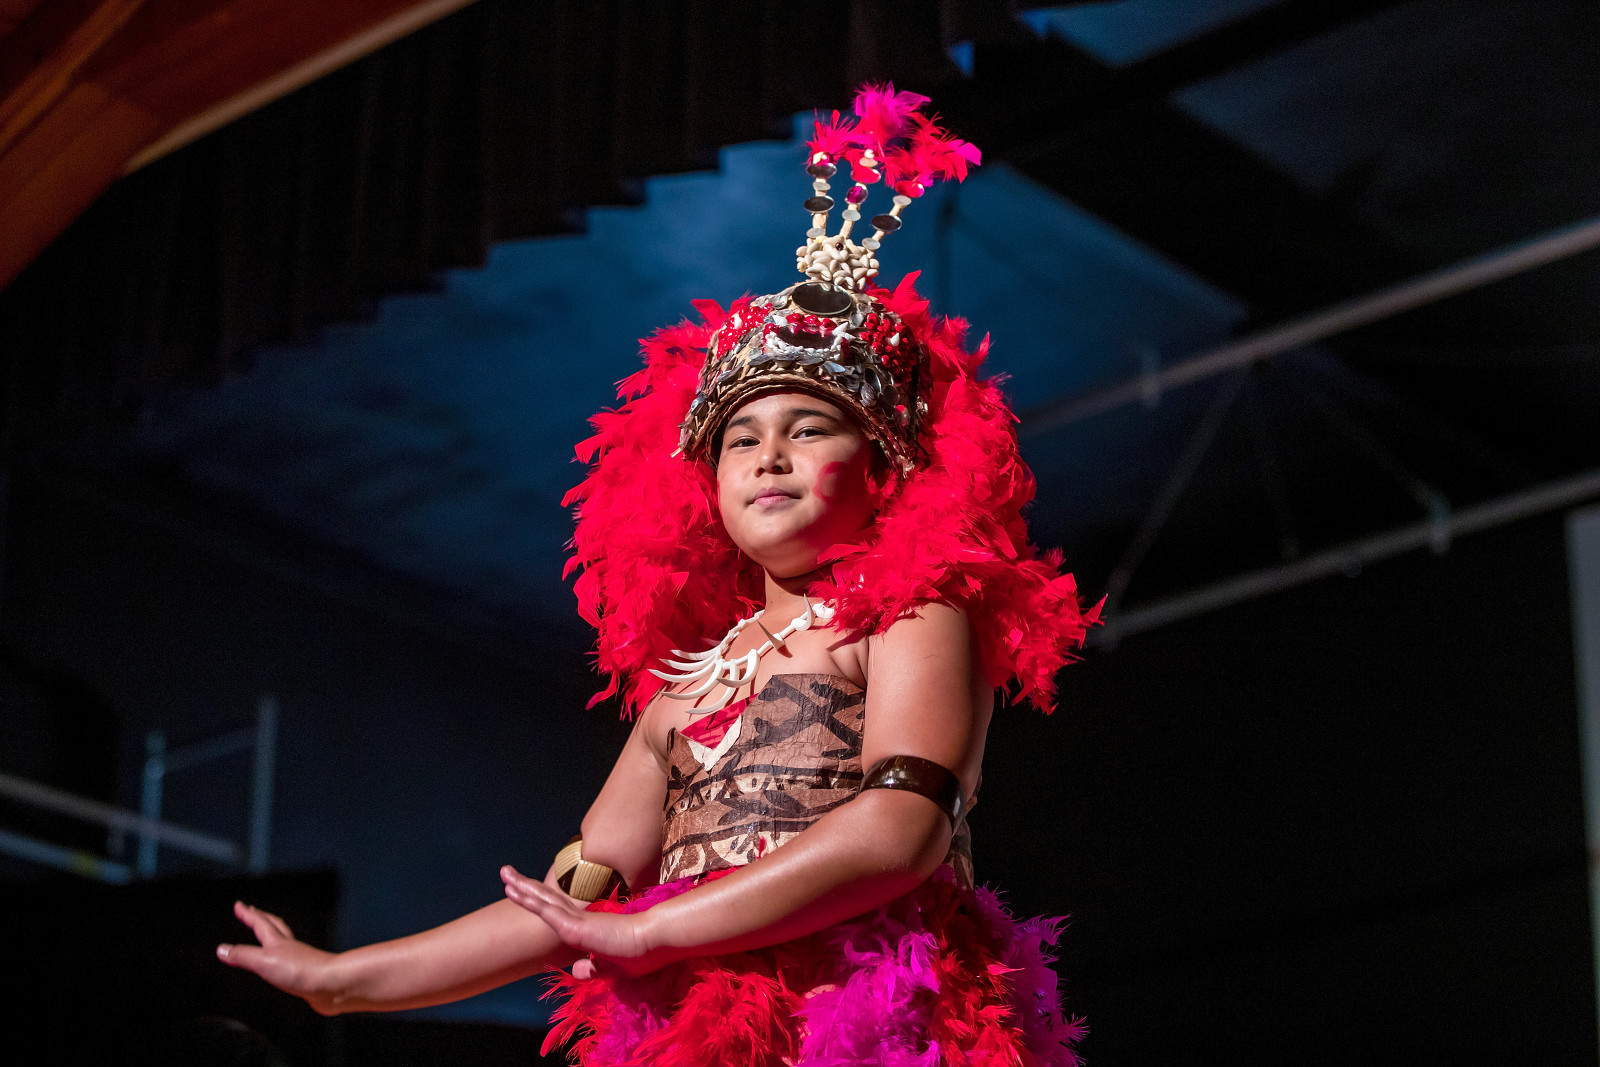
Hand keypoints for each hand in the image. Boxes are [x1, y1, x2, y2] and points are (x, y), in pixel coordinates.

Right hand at [217, 901, 340, 1013]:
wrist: (332, 984)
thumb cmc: (302, 970)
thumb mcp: (264, 961)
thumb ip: (243, 956)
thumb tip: (222, 949)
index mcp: (277, 942)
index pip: (260, 923)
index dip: (248, 914)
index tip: (239, 905)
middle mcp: (289, 948)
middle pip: (275, 927)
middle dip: (262, 918)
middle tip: (254, 911)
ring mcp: (299, 960)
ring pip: (284, 943)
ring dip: (273, 937)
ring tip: (267, 936)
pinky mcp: (305, 975)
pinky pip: (289, 963)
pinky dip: (282, 960)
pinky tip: (283, 965)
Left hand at [500, 866, 671, 977]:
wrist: (654, 943)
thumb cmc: (638, 954)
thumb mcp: (609, 967)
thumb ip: (591, 969)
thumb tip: (574, 972)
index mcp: (585, 924)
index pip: (556, 908)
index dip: (538, 898)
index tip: (521, 889)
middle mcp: (578, 917)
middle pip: (545, 898)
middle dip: (524, 886)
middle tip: (505, 872)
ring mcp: (577, 919)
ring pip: (543, 900)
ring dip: (522, 888)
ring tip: (504, 874)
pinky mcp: (578, 926)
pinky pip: (549, 912)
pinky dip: (532, 902)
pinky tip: (516, 892)